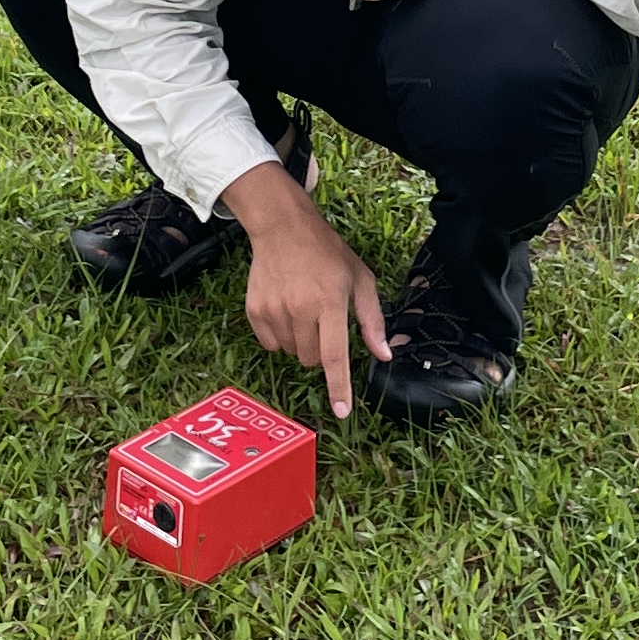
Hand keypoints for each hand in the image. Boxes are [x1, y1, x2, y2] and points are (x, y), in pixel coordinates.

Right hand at [224, 161, 389, 417]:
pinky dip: (280, 336)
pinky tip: (285, 309)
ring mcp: (274, 310)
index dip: (339, 386)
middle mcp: (300, 309)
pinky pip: (270, 345)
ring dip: (302, 342)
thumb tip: (384, 355)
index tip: (342, 411)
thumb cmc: (327, 253)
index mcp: (330, 302)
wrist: (282, 228)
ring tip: (303, 309)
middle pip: (313, 360)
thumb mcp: (360, 279)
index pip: (335, 355)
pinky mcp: (254, 311)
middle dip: (322, 350)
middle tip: (323, 320)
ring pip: (292, 354)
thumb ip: (372, 320)